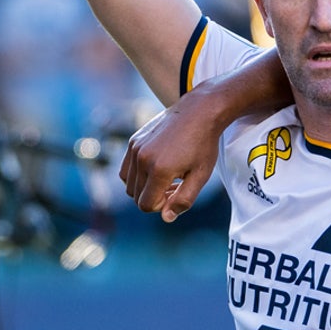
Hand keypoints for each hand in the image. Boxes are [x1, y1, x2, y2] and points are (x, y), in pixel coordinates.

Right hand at [119, 99, 220, 222]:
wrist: (200, 111)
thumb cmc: (204, 144)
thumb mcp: (201, 175)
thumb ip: (183, 200)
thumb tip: (166, 218)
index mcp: (159, 170)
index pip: (146, 205)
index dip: (162, 206)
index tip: (177, 192)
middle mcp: (142, 159)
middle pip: (136, 196)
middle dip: (154, 197)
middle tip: (176, 184)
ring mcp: (135, 148)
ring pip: (129, 184)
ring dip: (145, 187)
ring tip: (167, 176)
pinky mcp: (133, 140)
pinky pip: (126, 169)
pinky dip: (138, 174)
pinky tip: (158, 166)